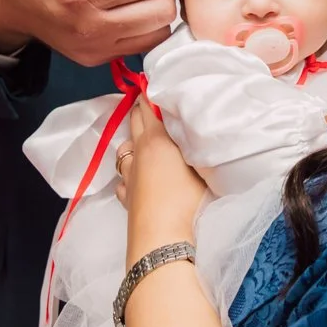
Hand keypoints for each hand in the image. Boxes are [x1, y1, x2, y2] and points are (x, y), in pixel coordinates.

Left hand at [117, 98, 208, 263]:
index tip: (155, 84)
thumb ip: (198, 149)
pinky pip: (122, 179)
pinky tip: (137, 178)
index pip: (148, 109)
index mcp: (157, 140)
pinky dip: (128, 173)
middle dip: (140, 113)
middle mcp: (139, 154)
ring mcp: (129, 177)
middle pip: (134, 124)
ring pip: (123, 151)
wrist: (164, 242)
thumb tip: (198, 136)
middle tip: (151, 106)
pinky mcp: (126, 198)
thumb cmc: (189, 203)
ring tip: (144, 144)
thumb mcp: (203, 170)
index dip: (150, 95)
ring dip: (132, 144)